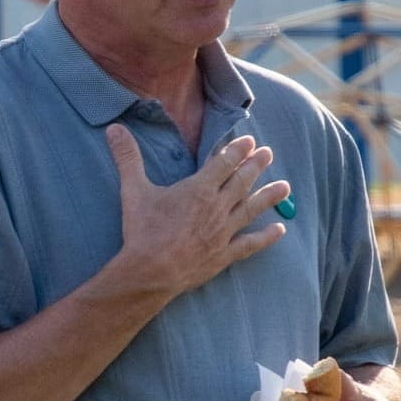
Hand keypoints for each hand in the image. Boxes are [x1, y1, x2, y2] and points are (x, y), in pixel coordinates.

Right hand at [107, 125, 288, 298]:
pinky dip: (266, 237)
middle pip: (242, 182)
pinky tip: (280, 231)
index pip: (223, 163)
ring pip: (252, 209)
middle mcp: (217, 207)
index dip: (237, 150)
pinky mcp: (223, 255)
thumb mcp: (133, 190)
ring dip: (269, 196)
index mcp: (199, 189)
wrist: (150, 271)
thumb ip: (127, 157)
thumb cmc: (142, 230)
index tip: (250, 141)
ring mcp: (223, 232)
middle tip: (269, 153)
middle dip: (256, 166)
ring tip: (286, 186)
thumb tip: (114, 129)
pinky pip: (250, 244)